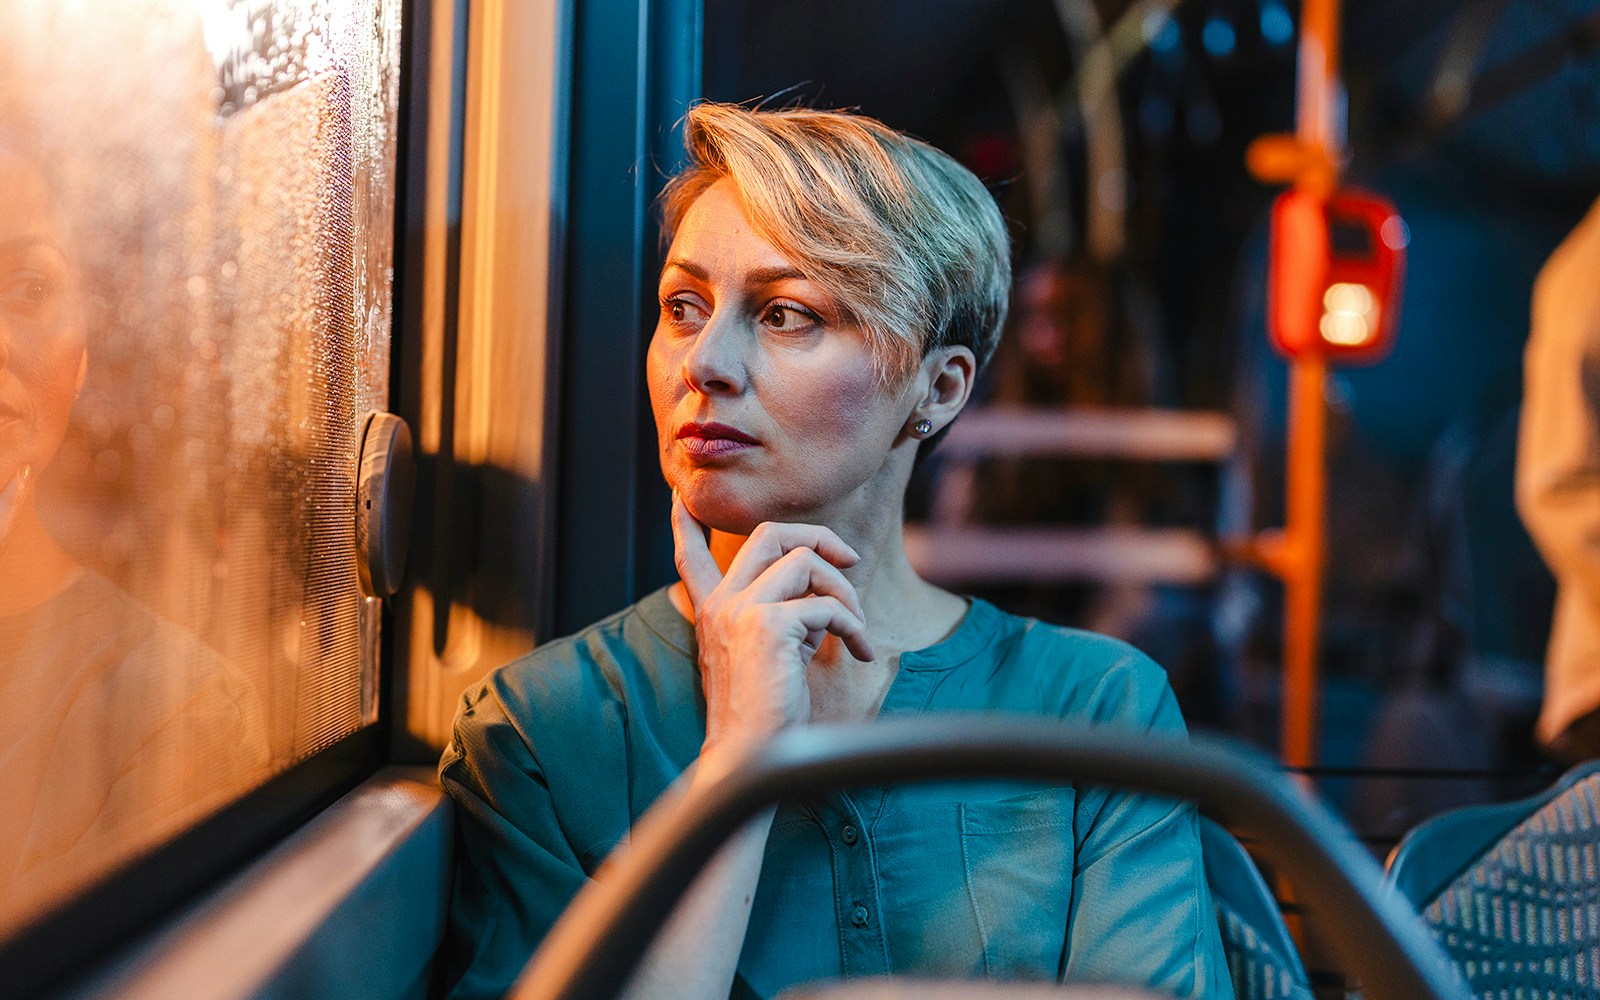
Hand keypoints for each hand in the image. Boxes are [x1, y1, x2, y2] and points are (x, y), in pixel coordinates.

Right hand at [671, 493, 874, 749]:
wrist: (748, 757)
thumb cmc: (764, 716)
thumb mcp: (763, 656)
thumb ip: (778, 620)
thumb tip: (818, 597)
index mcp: (712, 613)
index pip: (692, 557)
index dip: (686, 525)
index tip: (679, 499)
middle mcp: (722, 605)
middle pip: (767, 534)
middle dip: (818, 536)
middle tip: (849, 559)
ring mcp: (742, 611)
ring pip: (805, 560)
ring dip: (844, 591)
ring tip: (855, 628)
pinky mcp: (769, 627)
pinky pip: (826, 606)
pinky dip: (852, 625)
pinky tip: (857, 651)